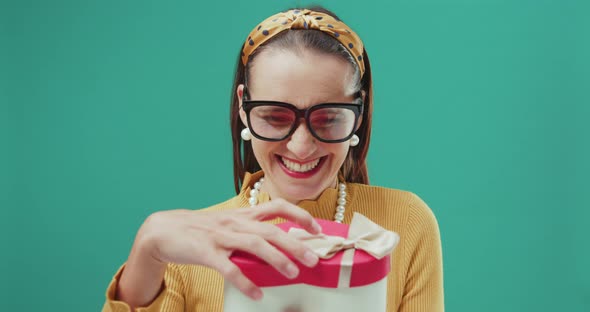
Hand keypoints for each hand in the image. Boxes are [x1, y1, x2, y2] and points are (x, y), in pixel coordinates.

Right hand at [134, 198, 321, 299]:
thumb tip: (279, 244)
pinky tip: (257, 294)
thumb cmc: (200, 230)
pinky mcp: (206, 252)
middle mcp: (235, 223)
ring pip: (254, 245)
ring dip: (276, 259)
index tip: (316, 228)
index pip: (277, 206)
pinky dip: (244, 281)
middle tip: (313, 259)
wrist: (163, 230)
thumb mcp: (228, 225)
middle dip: (295, 243)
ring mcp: (221, 236)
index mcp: (243, 215)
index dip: (299, 215)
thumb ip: (251, 231)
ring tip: (293, 273)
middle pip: (271, 229)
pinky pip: (228, 268)